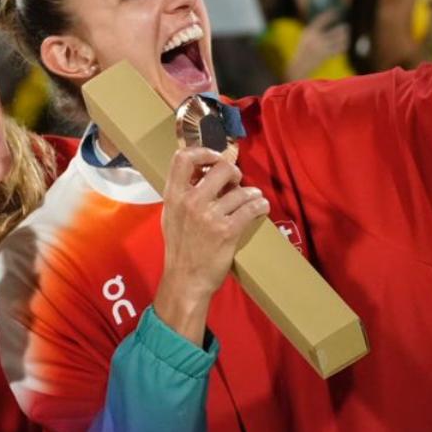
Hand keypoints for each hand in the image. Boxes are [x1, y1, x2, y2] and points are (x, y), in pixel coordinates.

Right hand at [153, 144, 266, 344]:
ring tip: (252, 198)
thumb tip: (203, 173)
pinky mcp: (228, 230)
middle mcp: (190, 201)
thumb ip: (182, 193)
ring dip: (252, 193)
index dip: (203, 152)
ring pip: (241, 190)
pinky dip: (260, 205)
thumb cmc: (179, 247)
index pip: (183, 158)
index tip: (214, 158)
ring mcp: (209, 216)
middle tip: (236, 181)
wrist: (186, 279)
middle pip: (220, 168)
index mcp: (173, 195)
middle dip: (234, 172)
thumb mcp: (170, 215)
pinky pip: (251, 208)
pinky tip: (261, 207)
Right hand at [288, 12, 348, 79]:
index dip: (329, 15)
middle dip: (342, 29)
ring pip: (339, 40)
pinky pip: (338, 49)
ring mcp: (321, 47)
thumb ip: (314, 32)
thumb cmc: (302, 52)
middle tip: (346, 27)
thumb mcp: (305, 39)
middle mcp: (315, 38)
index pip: (321, 20)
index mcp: (309, 32)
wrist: (299, 66)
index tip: (335, 12)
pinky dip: (343, 46)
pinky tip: (345, 45)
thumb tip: (325, 23)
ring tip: (346, 35)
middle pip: (334, 31)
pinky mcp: (326, 55)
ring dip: (344, 37)